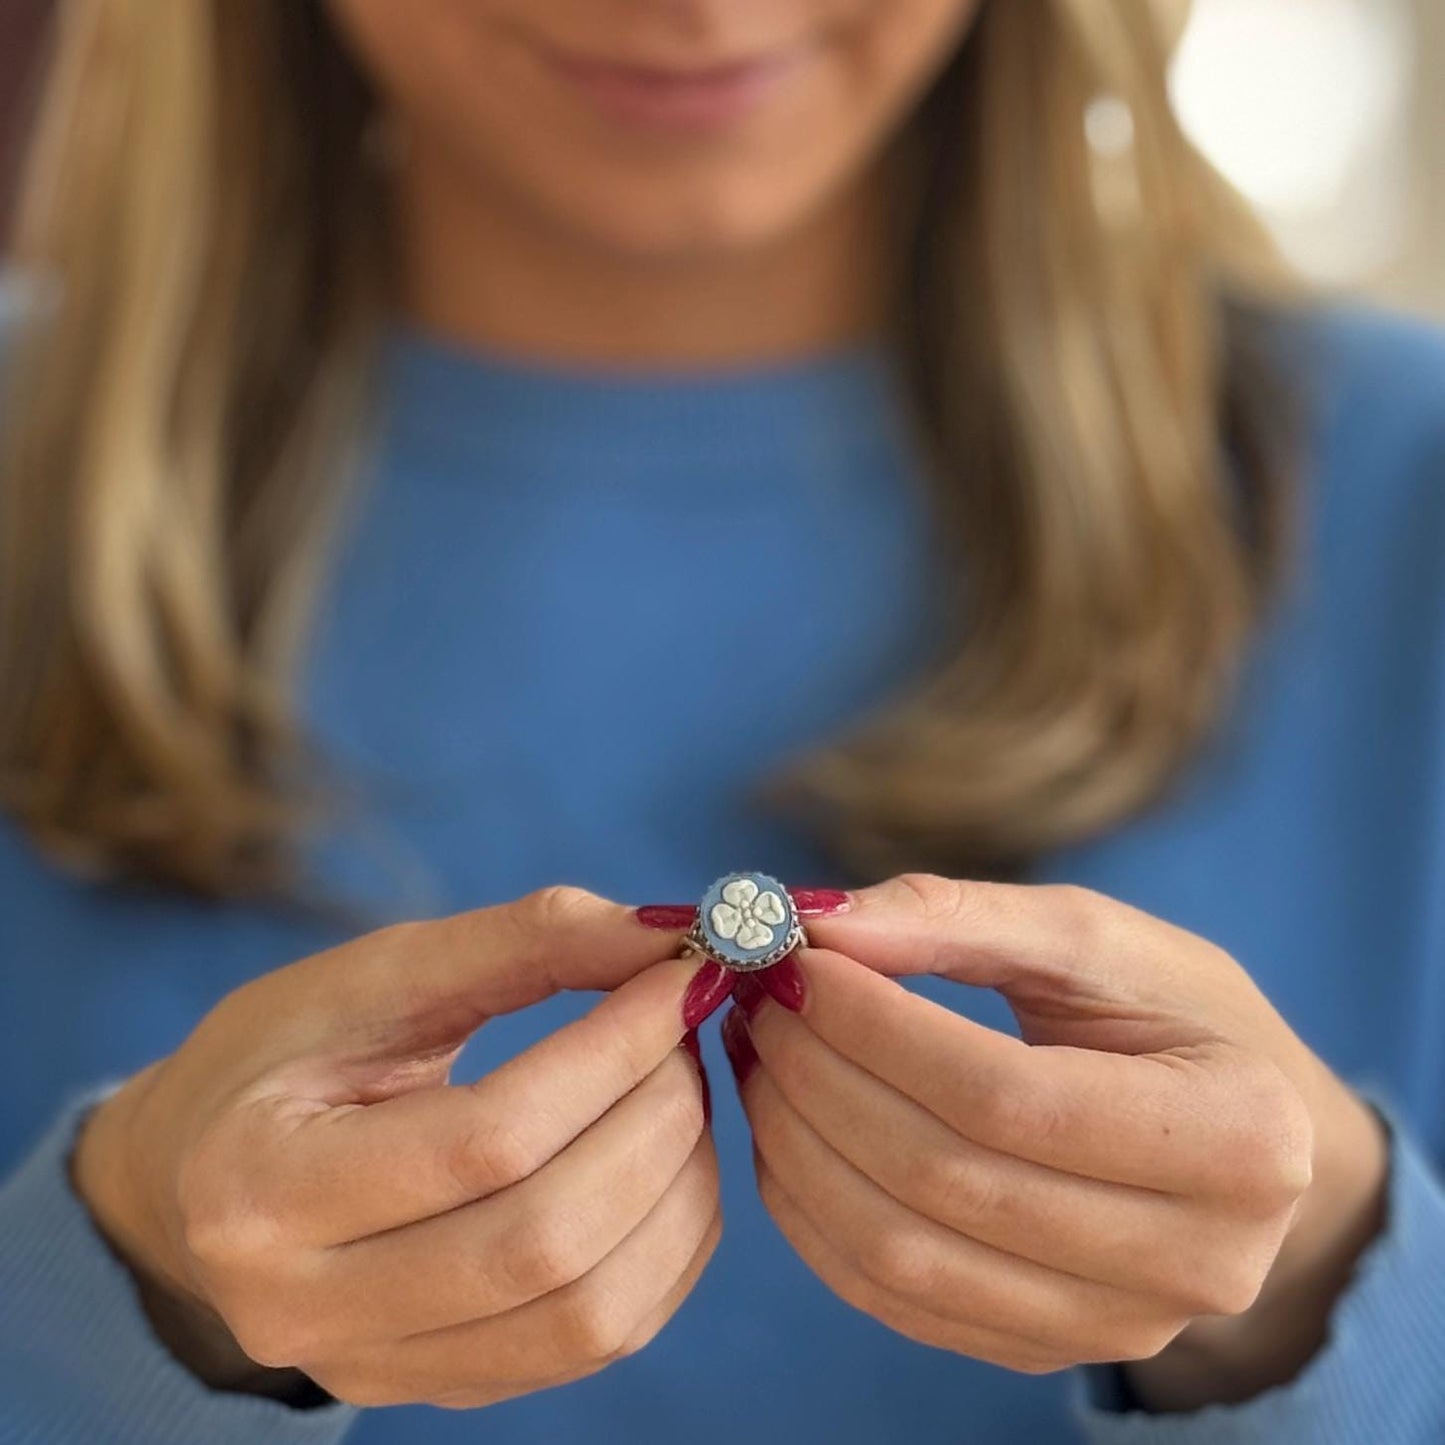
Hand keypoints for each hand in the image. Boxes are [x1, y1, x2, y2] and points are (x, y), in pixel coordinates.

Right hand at [73, 886, 734, 1408]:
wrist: (203, 1174)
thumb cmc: (288, 1052)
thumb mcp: (376, 973)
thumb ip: (520, 940)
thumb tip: (665, 933)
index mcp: (263, 1184)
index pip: (484, 1137)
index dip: (610, 1052)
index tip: (680, 976)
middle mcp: (304, 1308)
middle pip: (545, 1238)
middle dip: (654, 1118)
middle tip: (686, 1029)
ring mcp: (377, 1368)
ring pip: (588, 1312)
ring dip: (677, 1187)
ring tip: (683, 1088)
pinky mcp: (441, 1390)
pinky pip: (596, 1344)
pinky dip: (667, 1249)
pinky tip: (673, 1162)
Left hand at [724, 874, 1387, 1407]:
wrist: (1243, 1136)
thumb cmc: (1175, 1015)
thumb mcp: (1096, 939)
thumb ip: (959, 919)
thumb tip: (817, 923)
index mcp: (1238, 1138)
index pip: (1008, 1097)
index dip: (880, 1029)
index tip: (800, 963)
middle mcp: (1194, 1260)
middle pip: (947, 1180)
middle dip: (822, 1077)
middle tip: (762, 997)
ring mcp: (1117, 1325)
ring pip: (904, 1253)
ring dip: (798, 1144)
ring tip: (760, 1052)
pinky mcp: (1045, 1349)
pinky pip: (895, 1299)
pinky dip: (812, 1212)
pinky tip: (782, 1129)